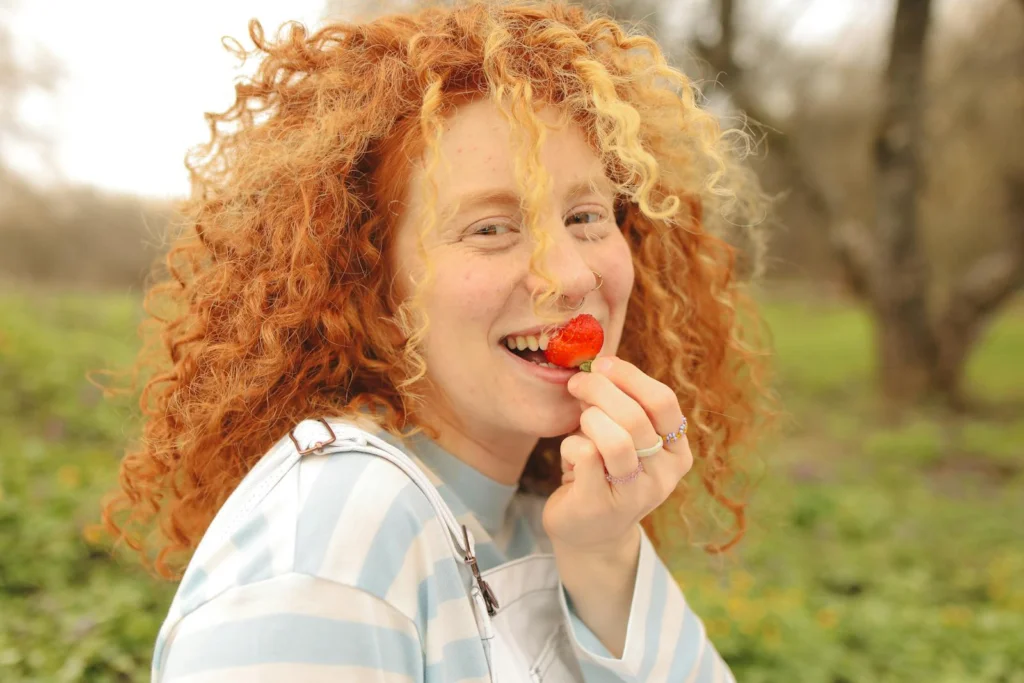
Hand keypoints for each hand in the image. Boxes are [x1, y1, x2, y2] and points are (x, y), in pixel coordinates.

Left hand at [542, 356, 693, 557]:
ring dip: (589, 419)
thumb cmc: (604, 472)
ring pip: (616, 439)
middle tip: (577, 383)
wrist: (589, 532)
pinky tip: (570, 454)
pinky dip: (570, 445)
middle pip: (636, 417)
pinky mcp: (600, 506)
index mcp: (676, 453)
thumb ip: (618, 405)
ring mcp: (634, 495)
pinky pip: (584, 456)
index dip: (630, 376)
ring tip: (580, 421)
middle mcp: (663, 476)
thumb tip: (598, 366)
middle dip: (599, 390)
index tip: (602, 365)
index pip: (663, 402)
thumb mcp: (622, 436)